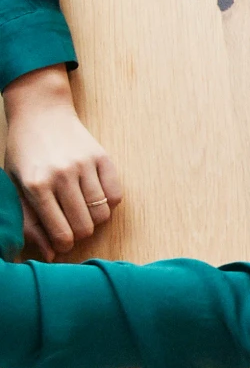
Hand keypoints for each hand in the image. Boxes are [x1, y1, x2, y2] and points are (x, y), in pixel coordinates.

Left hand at [3, 66, 122, 257]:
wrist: (41, 112)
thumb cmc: (24, 152)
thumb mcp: (16, 186)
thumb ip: (30, 221)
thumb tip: (50, 255)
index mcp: (35, 184)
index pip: (60, 232)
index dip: (63, 245)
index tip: (61, 244)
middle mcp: (62, 175)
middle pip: (84, 226)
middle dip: (79, 234)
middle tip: (71, 227)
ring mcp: (84, 166)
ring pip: (102, 214)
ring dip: (93, 220)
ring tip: (82, 211)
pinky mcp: (103, 158)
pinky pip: (116, 197)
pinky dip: (108, 204)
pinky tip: (94, 197)